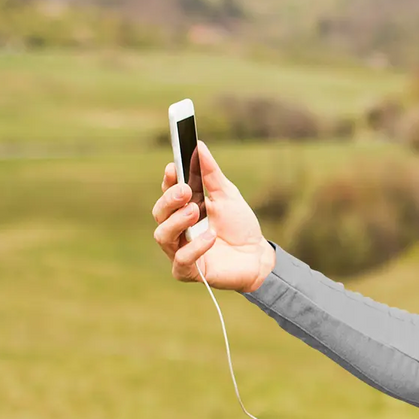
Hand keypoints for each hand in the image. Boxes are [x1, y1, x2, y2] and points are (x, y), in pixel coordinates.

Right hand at [152, 141, 275, 291]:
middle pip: (159, 212)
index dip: (168, 181)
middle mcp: (177, 230)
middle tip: (186, 190)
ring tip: (196, 211)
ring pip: (162, 235)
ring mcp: (180, 250)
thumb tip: (199, 147)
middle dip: (170, 200)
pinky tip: (211, 237)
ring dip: (177, 221)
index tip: (174, 167)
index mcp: (184, 209)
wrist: (259, 257)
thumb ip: (212, 174)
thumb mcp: (228, 196)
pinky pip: (182, 259)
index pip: (167, 193)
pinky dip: (195, 247)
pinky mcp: (188, 271)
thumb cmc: (240, 226)